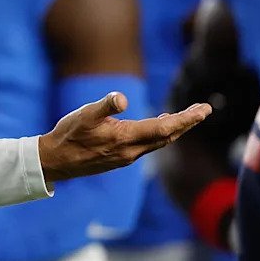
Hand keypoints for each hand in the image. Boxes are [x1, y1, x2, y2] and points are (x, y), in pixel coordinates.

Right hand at [38, 92, 210, 181]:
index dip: (187, 118)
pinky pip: (148, 146)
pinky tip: (159, 126)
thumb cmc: (69, 134)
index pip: (165, 127)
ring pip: (159, 142)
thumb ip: (105, 106)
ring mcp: (126, 157)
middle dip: (187, 123)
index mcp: (126, 138)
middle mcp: (131, 151)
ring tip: (187, 117)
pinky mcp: (120, 158)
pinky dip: (161, 134)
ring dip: (176, 129)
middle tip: (204, 110)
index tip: (204, 109)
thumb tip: (121, 98)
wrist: (55, 162)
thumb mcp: (84, 115)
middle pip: (168, 136)